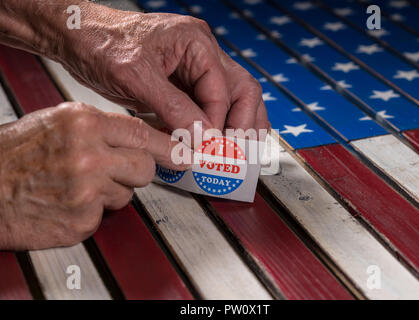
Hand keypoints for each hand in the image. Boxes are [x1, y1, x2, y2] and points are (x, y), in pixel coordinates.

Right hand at [0, 102, 183, 249]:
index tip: (184, 153)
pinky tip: (67, 203)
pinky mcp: (83, 218)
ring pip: (127, 194)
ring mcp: (88, 188)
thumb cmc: (13, 155)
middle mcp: (89, 153)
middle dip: (135, 172)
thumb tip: (135, 137)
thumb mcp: (57, 123)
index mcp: (83, 123)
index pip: (142, 134)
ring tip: (77, 187)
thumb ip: (99, 128)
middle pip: (145, 167)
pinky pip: (106, 215)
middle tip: (114, 172)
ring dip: (110, 193)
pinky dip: (92, 212)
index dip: (167, 146)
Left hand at [57, 4, 268, 135]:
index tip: (209, 148)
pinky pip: (208, 106)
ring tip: (238, 152)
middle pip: (242, 90)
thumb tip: (202, 136)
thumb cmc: (101, 43)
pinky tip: (215, 143)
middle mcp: (202, 53)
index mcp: (196, 42)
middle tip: (236, 153)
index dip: (218, 123)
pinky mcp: (183, 83)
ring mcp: (195, 68)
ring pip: (232, 99)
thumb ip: (174, 107)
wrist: (79, 38)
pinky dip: (213, 126)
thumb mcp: (136, 77)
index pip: (223, 89)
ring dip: (236, 126)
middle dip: (243, 124)